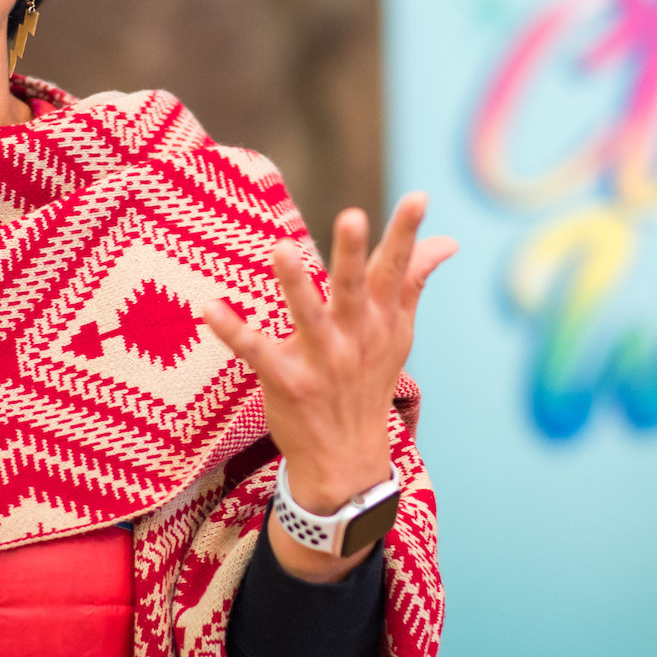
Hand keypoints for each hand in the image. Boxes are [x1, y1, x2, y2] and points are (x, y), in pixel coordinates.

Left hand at [201, 191, 455, 580]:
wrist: (348, 459)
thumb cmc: (369, 381)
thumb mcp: (399, 334)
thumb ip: (414, 281)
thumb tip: (447, 240)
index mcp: (382, 321)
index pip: (397, 271)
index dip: (407, 233)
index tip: (418, 197)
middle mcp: (355, 337)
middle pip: (355, 289)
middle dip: (354, 254)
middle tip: (352, 216)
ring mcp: (321, 360)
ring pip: (308, 316)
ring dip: (295, 284)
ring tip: (281, 248)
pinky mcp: (286, 381)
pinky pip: (255, 352)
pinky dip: (231, 331)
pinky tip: (208, 308)